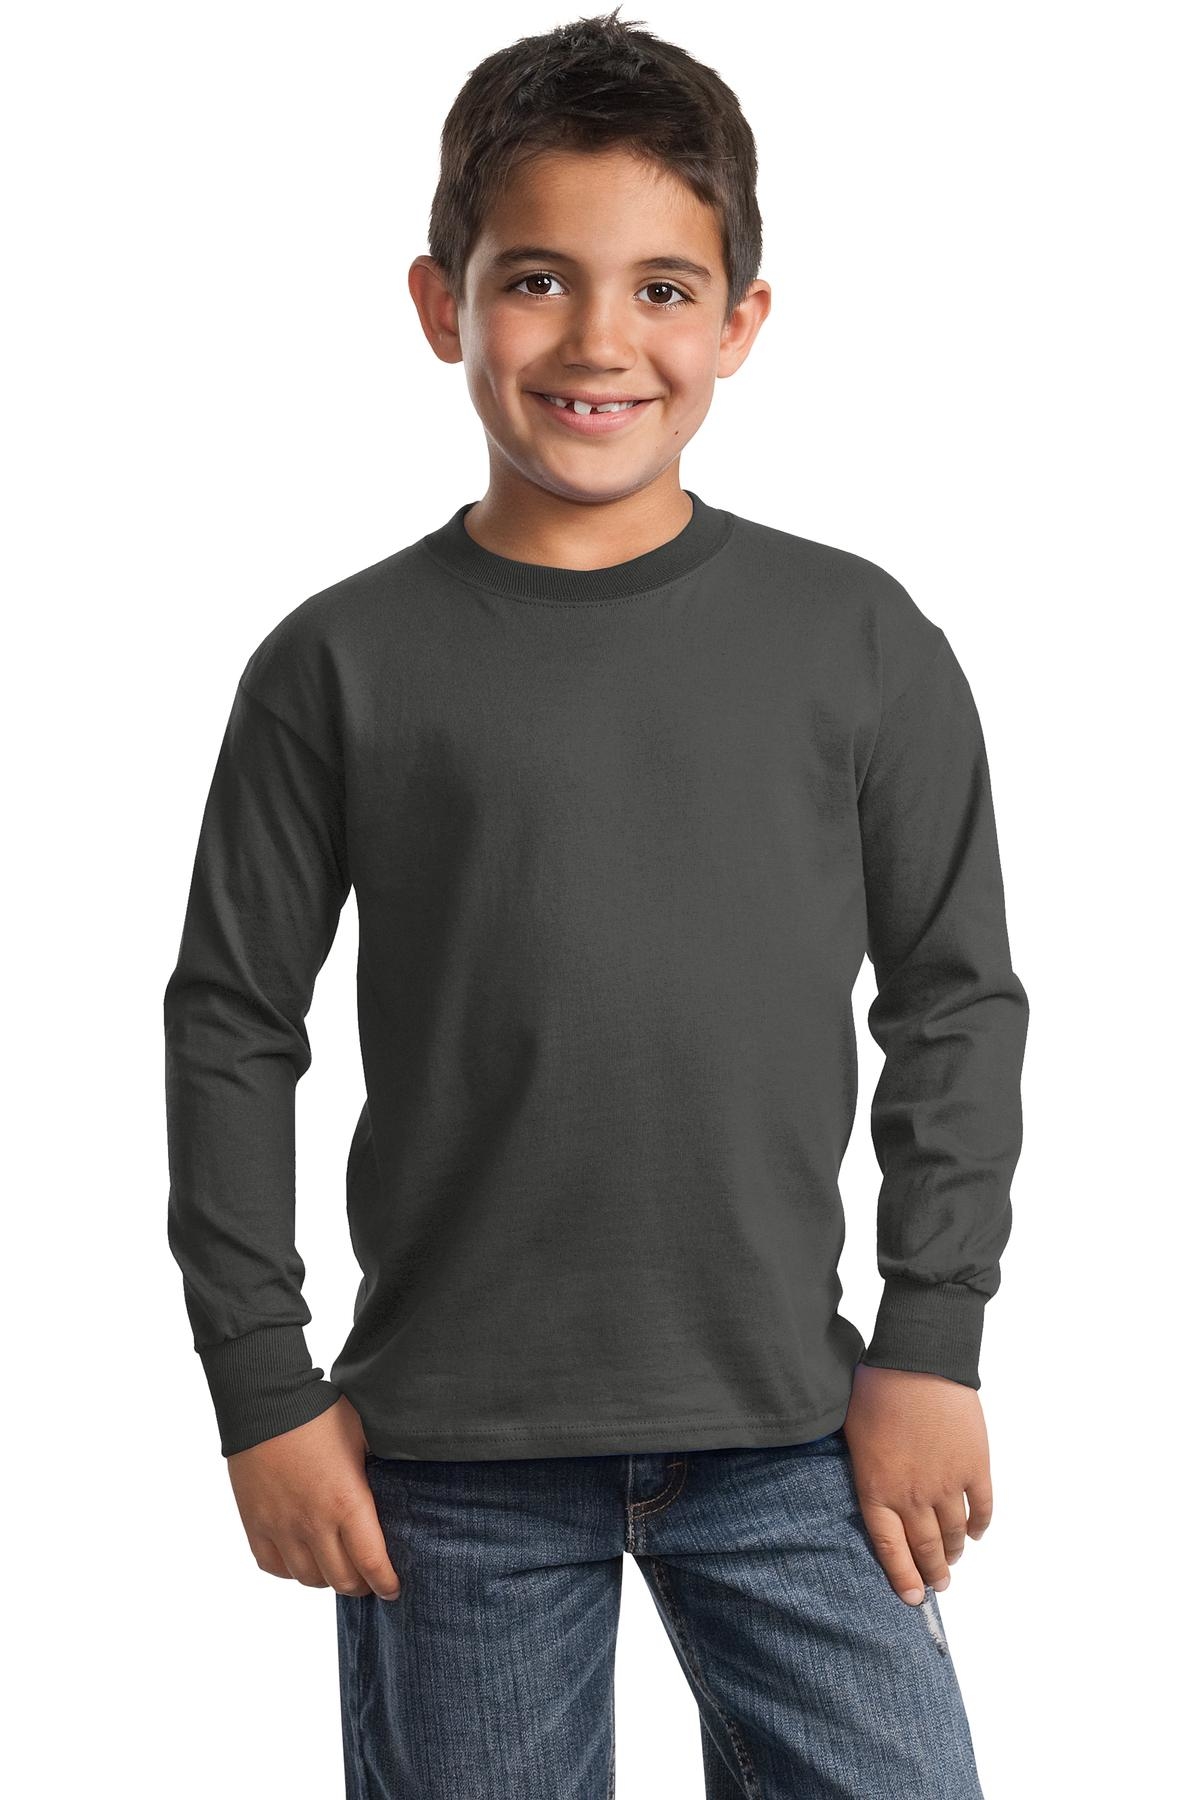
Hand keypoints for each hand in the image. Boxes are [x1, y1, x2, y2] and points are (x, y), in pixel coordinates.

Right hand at [227, 1395, 401, 1599]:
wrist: (266, 1401)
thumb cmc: (320, 1413)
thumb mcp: (363, 1435)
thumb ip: (380, 1466)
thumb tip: (402, 1481)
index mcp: (347, 1501)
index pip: (372, 1563)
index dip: (386, 1583)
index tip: (393, 1588)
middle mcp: (314, 1523)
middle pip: (341, 1580)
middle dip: (361, 1585)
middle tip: (368, 1578)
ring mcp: (281, 1527)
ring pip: (308, 1578)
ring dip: (326, 1578)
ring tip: (336, 1566)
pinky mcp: (256, 1523)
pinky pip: (274, 1566)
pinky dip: (291, 1569)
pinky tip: (302, 1556)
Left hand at [843, 1364, 992, 1604]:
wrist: (918, 1362)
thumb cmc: (875, 1389)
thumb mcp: (851, 1434)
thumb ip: (863, 1468)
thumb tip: (867, 1486)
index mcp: (877, 1489)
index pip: (890, 1548)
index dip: (902, 1577)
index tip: (910, 1598)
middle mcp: (913, 1496)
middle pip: (926, 1547)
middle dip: (932, 1572)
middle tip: (936, 1586)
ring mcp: (948, 1484)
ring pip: (955, 1533)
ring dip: (954, 1551)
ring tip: (952, 1560)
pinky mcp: (975, 1467)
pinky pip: (982, 1508)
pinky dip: (980, 1525)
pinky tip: (976, 1533)